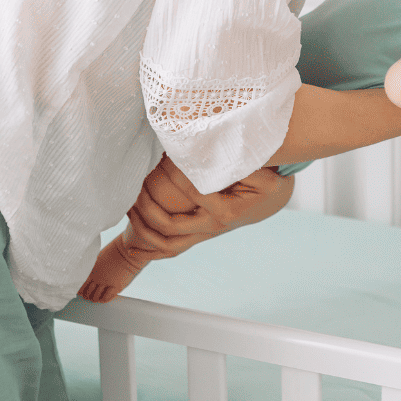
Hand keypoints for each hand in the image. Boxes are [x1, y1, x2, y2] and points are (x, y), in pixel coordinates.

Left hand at [116, 154, 294, 262]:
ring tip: (128, 209)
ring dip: (143, 230)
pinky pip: (171, 248)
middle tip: (135, 188)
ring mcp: (205, 233)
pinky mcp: (200, 234)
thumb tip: (215, 153)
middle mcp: (212, 226)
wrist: (273, 201)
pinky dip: (151, 247)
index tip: (167, 156)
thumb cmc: (268, 184)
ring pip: (167, 243)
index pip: (193, 192)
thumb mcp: (264, 174)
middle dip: (148, 208)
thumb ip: (241, 165)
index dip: (177, 174)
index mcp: (226, 211)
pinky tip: (132, 240)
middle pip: (171, 226)